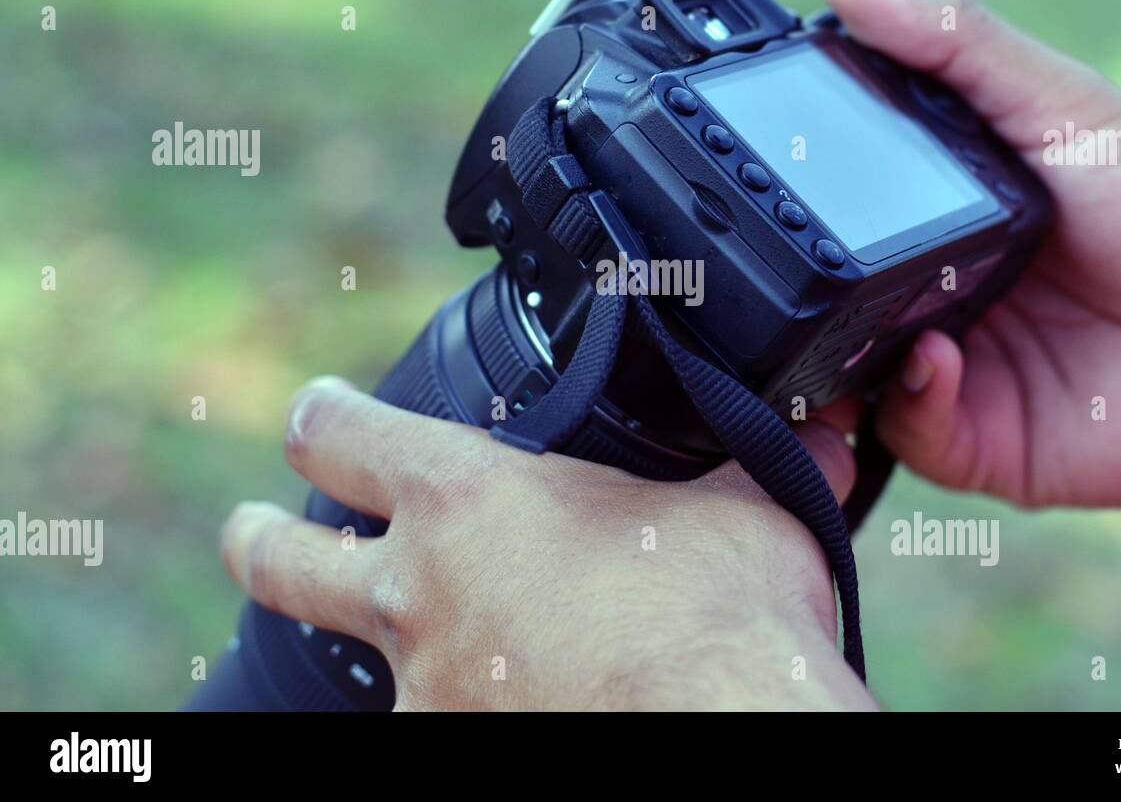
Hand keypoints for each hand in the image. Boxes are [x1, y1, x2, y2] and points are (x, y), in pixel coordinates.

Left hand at [219, 378, 875, 710]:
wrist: (719, 731)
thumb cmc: (720, 617)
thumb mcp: (745, 511)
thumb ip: (760, 460)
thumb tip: (826, 431)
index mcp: (465, 501)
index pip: (342, 433)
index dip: (323, 414)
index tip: (318, 412)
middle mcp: (418, 595)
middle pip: (279, 558)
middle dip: (258, 538)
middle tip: (251, 527)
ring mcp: (425, 688)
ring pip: (360, 657)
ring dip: (387, 639)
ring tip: (437, 637)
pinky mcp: (450, 750)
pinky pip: (434, 718)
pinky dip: (462, 701)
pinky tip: (517, 694)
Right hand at [818, 0, 1120, 507]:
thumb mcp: (1058, 104)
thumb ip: (953, 44)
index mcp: (939, 216)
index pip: (836, 208)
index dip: (794, 196)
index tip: (755, 169)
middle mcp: (931, 294)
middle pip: (824, 298)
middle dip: (793, 292)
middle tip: (769, 263)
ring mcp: (948, 371)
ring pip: (844, 377)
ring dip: (829, 359)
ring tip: (839, 324)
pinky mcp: (975, 442)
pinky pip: (906, 431)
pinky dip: (908, 399)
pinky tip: (936, 358)